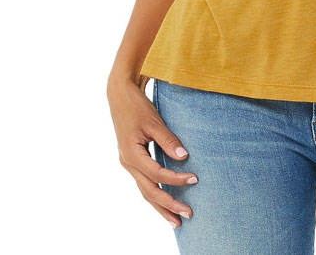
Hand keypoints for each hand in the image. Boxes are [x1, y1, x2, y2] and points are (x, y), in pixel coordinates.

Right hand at [107, 75, 197, 227]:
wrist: (120, 95)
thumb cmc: (137, 106)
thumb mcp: (154, 121)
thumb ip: (168, 140)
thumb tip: (183, 157)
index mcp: (132, 155)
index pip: (157, 174)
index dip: (176, 178)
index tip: (195, 178)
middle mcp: (128, 163)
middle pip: (149, 191)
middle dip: (168, 205)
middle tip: (187, 215)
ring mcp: (129, 163)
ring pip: (145, 191)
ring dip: (161, 205)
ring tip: (176, 220)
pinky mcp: (133, 160)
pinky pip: (144, 183)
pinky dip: (155, 193)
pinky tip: (166, 201)